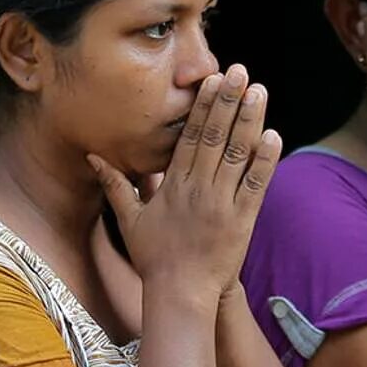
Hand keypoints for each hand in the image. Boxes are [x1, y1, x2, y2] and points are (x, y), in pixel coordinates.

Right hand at [89, 64, 281, 304]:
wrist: (180, 295)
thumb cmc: (154, 259)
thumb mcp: (130, 220)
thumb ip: (115, 186)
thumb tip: (94, 157)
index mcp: (174, 185)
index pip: (191, 137)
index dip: (203, 106)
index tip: (212, 80)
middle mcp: (199, 189)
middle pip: (216, 137)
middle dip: (228, 101)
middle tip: (239, 72)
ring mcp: (222, 204)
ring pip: (238, 155)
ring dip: (249, 121)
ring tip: (258, 92)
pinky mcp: (242, 221)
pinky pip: (256, 186)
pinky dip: (265, 161)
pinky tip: (273, 135)